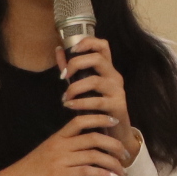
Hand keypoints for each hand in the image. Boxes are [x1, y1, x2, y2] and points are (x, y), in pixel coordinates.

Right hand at [0, 112, 128, 175]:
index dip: (99, 118)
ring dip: (113, 162)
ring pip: (94, 155)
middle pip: (94, 138)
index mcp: (58, 137)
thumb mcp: (48, 150)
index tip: (114, 121)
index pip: (80, 120)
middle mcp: (61, 145)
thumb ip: (66, 145)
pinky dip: (103, 174)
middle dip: (114, 145)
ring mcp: (61, 160)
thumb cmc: (32, 168)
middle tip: (126, 153)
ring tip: (123, 170)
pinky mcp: (62, 175)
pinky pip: (88, 171)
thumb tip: (86, 145)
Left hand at [56, 35, 140, 167]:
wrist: (115, 134)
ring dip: (75, 88)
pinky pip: (97, 101)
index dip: (88, 42)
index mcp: (107, 69)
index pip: (103, 45)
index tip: (72, 49)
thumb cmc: (97, 109)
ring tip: (65, 98)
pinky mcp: (118, 106)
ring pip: (95, 80)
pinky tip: (70, 106)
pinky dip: (81, 103)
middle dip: (76, 64)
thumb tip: (58, 49)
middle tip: (63, 77)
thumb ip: (71, 69)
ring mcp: (118, 91)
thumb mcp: (84, 86)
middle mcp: (114, 77)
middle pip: (98, 58)